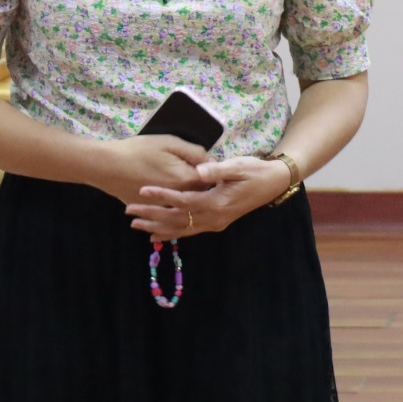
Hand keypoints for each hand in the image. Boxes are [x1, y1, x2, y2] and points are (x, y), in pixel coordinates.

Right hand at [87, 134, 208, 206]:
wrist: (107, 166)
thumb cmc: (138, 150)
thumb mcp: (169, 142)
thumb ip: (194, 152)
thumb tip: (211, 161)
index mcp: (186, 179)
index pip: (211, 180)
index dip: (214, 174)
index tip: (216, 171)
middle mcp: (178, 198)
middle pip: (199, 195)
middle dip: (205, 189)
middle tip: (204, 180)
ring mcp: (164, 208)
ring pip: (184, 207)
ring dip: (189, 201)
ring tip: (189, 192)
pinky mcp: (151, 211)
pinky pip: (167, 211)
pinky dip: (171, 208)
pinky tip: (169, 201)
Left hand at [127, 156, 288, 238]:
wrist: (273, 183)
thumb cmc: (255, 170)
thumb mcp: (238, 165)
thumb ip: (217, 170)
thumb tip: (198, 171)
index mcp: (217, 202)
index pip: (183, 201)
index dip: (162, 196)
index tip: (142, 190)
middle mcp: (214, 218)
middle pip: (177, 219)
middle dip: (152, 216)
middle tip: (129, 211)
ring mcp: (215, 223)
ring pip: (181, 229)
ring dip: (158, 227)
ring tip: (136, 224)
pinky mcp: (216, 223)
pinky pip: (190, 231)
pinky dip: (172, 233)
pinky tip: (157, 236)